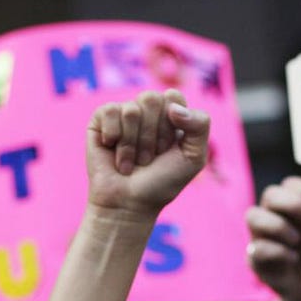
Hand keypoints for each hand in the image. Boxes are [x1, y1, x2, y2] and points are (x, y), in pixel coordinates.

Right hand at [86, 89, 209, 218]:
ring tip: (132, 161)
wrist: (129, 204)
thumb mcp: (194, 157)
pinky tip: (112, 150)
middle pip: (151, 99)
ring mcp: (123, 113)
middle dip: (152, 136)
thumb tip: (173, 107)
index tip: (168, 149)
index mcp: (171, 114)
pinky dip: (114, 137)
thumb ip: (200, 124)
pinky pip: (110, 112)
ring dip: (133, 144)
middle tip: (148, 157)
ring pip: (131, 110)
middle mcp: (147, 110)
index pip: (173, 96)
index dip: (171, 125)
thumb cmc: (162, 182)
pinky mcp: (100, 119)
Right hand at [245, 176, 300, 300]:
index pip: (290, 184)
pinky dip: (276, 251)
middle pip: (270, 193)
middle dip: (294, 204)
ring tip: (298, 240)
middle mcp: (272, 216)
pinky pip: (255, 248)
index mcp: (290, 206)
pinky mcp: (254, 259)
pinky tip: (293, 258)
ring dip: (279, 225)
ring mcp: (260, 236)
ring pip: (253, 215)